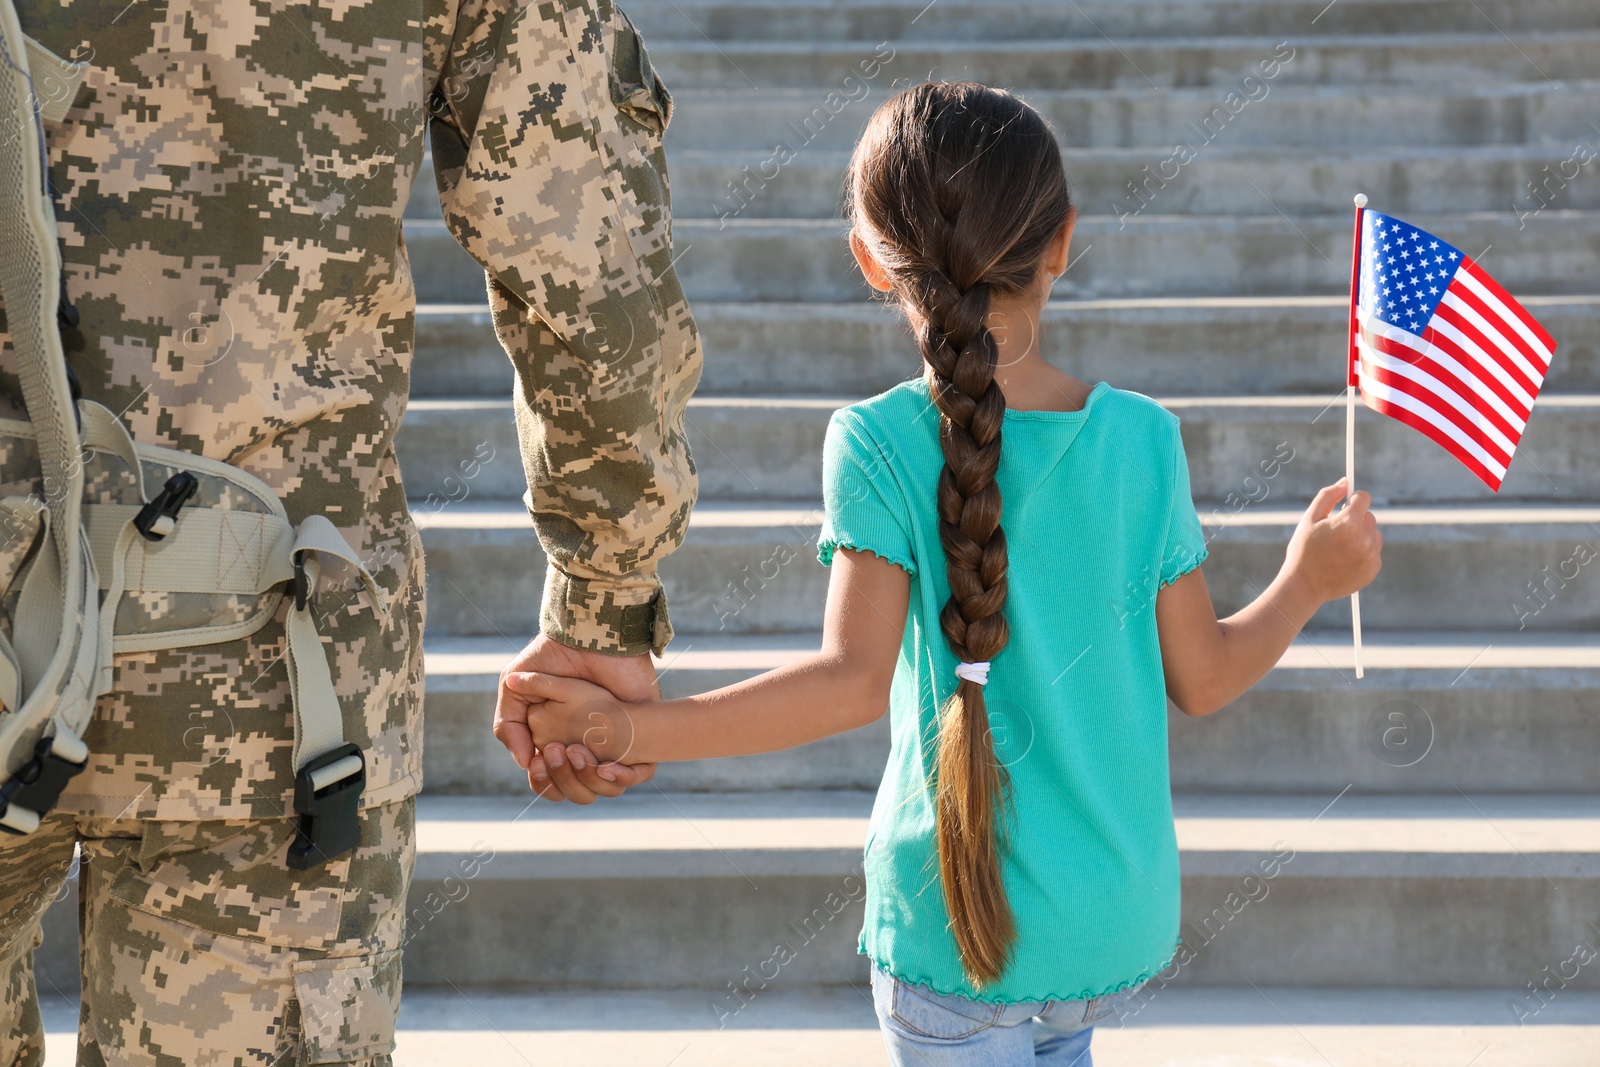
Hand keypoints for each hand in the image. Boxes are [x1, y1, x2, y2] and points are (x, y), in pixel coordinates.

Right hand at [494, 633, 658, 803]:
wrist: (590, 638)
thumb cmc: (553, 659)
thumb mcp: (515, 689)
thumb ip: (508, 725)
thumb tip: (524, 762)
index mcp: (557, 742)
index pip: (550, 783)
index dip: (542, 781)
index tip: (538, 762)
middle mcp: (587, 749)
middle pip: (575, 791)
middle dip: (564, 779)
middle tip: (559, 750)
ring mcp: (615, 745)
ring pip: (604, 789)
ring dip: (588, 779)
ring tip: (578, 750)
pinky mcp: (643, 736)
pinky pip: (639, 775)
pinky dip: (624, 777)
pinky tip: (607, 764)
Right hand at [1284, 478, 1382, 602]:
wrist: (1305, 586)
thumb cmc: (1303, 550)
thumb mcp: (1309, 519)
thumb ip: (1328, 496)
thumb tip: (1345, 482)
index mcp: (1349, 522)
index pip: (1363, 498)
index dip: (1353, 500)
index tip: (1344, 506)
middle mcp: (1365, 538)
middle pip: (1369, 516)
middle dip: (1355, 520)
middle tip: (1335, 532)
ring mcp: (1371, 555)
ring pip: (1373, 534)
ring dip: (1361, 536)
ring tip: (1339, 548)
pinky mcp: (1373, 569)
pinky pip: (1373, 552)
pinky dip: (1363, 553)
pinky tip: (1344, 560)